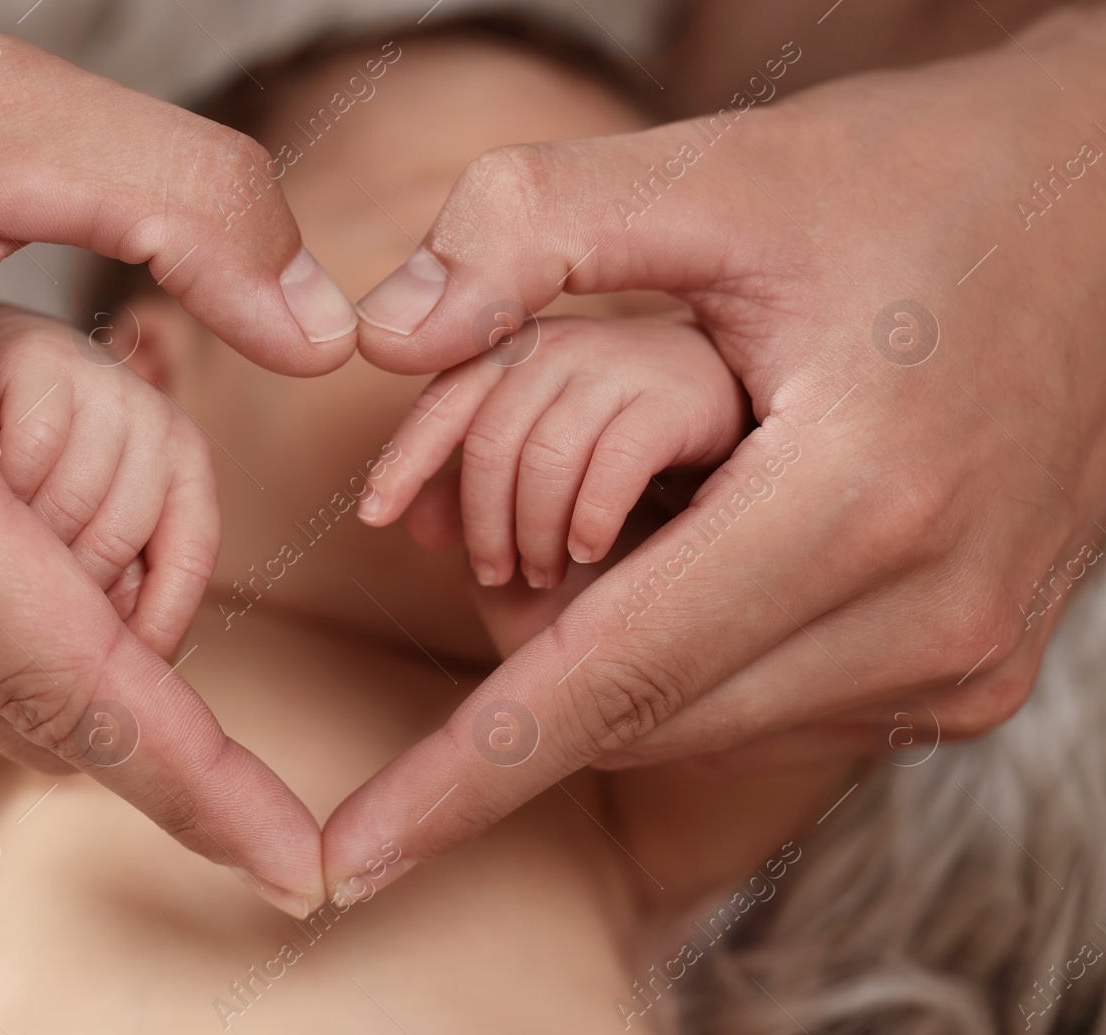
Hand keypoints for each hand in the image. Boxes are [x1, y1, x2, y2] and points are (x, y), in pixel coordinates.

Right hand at [0, 0, 360, 912]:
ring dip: (59, 566)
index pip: (70, 686)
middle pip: (40, 690)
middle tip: (116, 400)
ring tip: (0, 370)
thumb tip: (325, 336)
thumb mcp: (13, 112)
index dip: (201, 787)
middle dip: (140, 597)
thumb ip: (202, 214)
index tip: (298, 867)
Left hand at [324, 7, 1105, 895]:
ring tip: (628, 513)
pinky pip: (763, 711)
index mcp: (860, 497)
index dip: (462, 779)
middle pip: (640, 715)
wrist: (1105, 213)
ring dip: (614, 654)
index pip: (611, 680)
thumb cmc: (910, 181)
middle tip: (497, 531)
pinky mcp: (969, 674)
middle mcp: (930, 613)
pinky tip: (695, 550)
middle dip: (530, 653)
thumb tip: (386, 336)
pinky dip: (688, 657)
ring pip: (695, 728)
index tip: (357, 858)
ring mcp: (962, 661)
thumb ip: (534, 232)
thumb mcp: (718, 171)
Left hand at [361, 314, 746, 587]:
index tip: (374, 516)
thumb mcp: (553, 488)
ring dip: (533, 530)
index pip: (451, 395)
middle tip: (500, 573)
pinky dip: (587, 515)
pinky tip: (591, 546)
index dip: (407, 456)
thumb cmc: (651, 475)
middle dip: (482, 517)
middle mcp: (581, 340)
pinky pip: (612, 457)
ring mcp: (644, 360)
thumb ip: (483, 495)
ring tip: (549, 569)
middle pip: (490, 430)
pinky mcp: (699, 394)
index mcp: (535, 349)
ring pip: (542, 450)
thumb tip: (416, 523)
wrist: (781, 427)